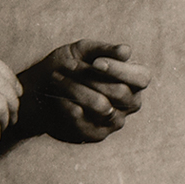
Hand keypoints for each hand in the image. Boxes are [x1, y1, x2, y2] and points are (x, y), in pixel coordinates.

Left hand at [18, 40, 150, 142]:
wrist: (43, 89)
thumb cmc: (69, 66)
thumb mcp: (83, 51)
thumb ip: (104, 49)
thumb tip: (126, 51)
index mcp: (134, 81)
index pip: (141, 78)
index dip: (121, 70)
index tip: (96, 63)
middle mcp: (130, 103)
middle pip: (119, 92)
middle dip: (91, 77)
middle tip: (67, 66)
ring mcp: (115, 121)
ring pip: (102, 106)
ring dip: (76, 89)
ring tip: (57, 78)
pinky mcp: (97, 134)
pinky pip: (85, 121)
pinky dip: (68, 106)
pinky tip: (58, 96)